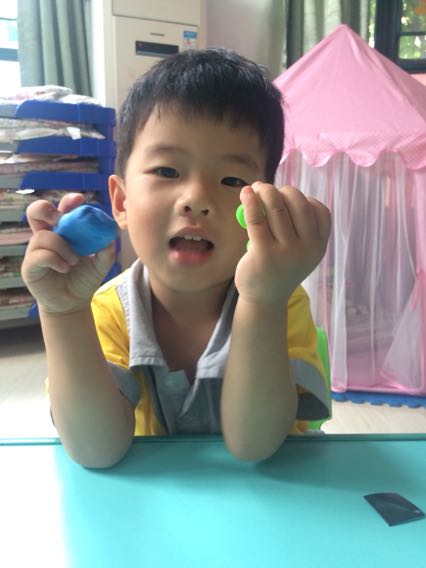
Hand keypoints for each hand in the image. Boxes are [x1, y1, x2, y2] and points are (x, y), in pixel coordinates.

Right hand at [21, 193, 115, 314]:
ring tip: (74, 261)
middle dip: (47, 210)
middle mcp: (47, 236)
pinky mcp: (30, 266)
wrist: (73, 302)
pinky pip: (39, 255)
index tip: (80, 200)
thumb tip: (111, 237)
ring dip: (61, 246)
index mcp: (64, 230)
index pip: (62, 209)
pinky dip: (55, 259)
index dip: (68, 201)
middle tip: (61, 219)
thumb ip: (106, 251)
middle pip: (36, 211)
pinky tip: (65, 267)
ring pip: (42, 236)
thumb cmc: (84, 278)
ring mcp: (36, 250)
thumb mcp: (101, 264)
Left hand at [234, 182, 330, 305]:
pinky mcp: (263, 254)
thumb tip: (279, 194)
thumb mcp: (299, 252)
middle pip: (299, 205)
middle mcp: (306, 249)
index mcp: (318, 247)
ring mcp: (286, 252)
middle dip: (284, 190)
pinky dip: (251, 202)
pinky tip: (246, 193)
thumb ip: (298, 228)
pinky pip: (257, 219)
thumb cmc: (279, 268)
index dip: (305, 198)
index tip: (289, 197)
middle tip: (268, 188)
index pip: (321, 212)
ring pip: (277, 208)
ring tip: (256, 188)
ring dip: (265, 191)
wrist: (264, 299)